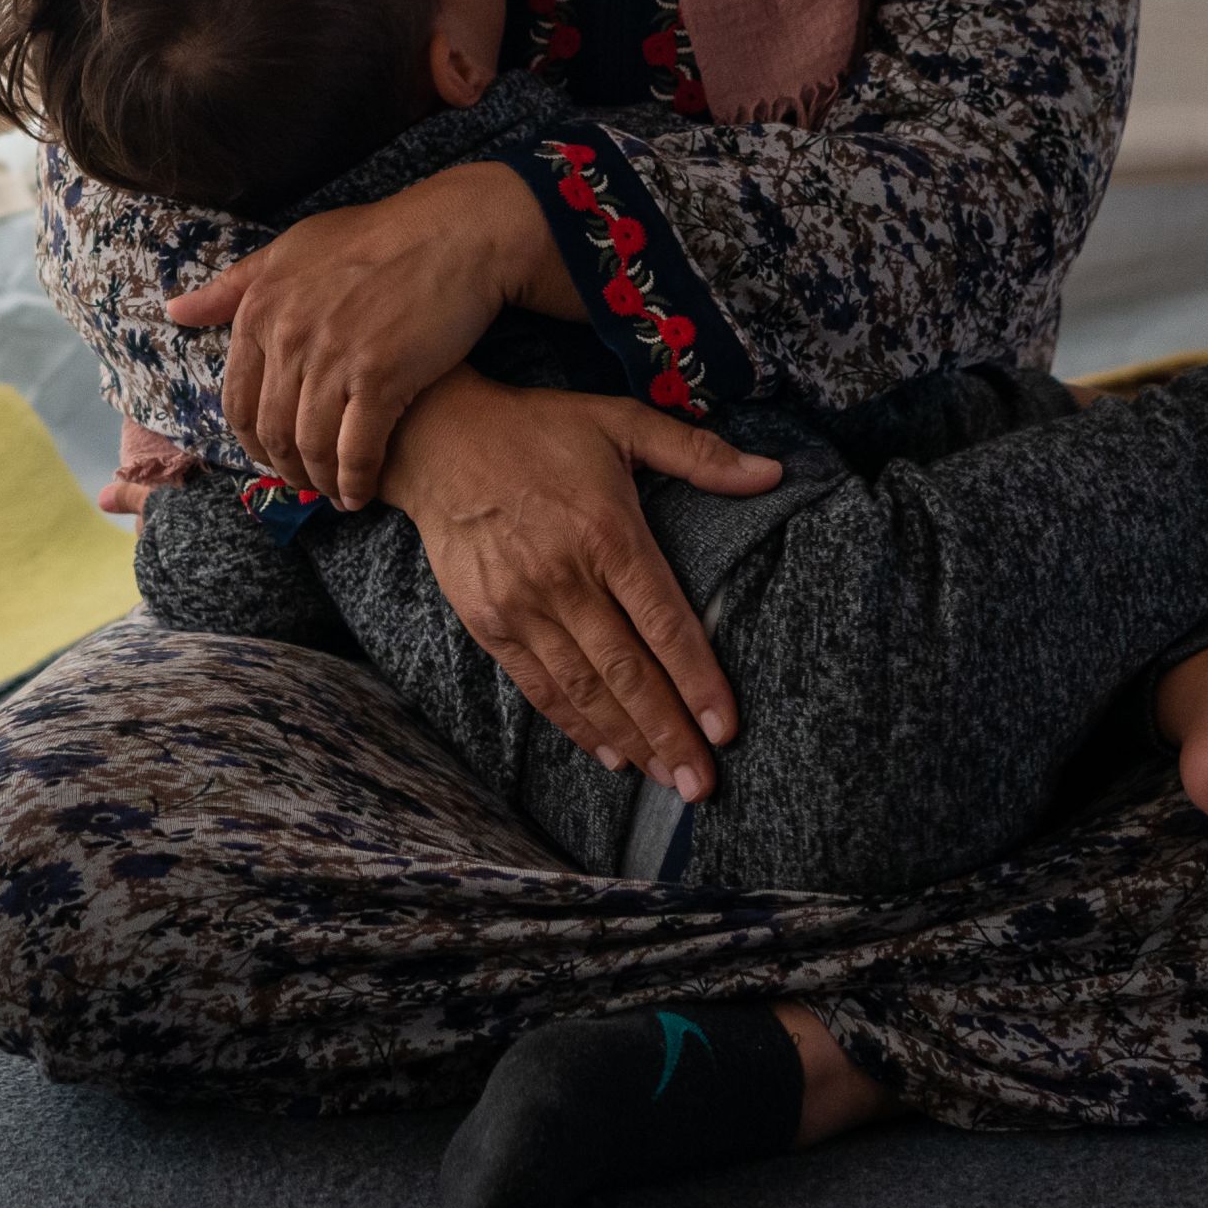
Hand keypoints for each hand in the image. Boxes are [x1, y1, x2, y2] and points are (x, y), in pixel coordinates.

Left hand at [165, 163, 576, 505]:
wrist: (453, 233)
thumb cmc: (374, 237)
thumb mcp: (291, 249)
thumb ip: (233, 286)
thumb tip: (175, 310)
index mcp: (261, 309)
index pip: (237, 399)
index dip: (251, 441)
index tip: (270, 457)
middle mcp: (289, 336)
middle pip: (272, 431)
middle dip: (285, 468)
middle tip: (305, 484)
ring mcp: (333, 358)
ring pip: (310, 446)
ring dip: (320, 481)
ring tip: (335, 494)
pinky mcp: (382, 377)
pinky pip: (357, 449)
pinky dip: (356, 481)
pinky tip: (363, 493)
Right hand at [372, 369, 779, 798]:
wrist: (435, 438)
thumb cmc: (537, 429)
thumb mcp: (619, 422)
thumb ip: (697, 453)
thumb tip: (773, 472)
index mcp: (606, 532)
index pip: (663, 622)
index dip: (697, 681)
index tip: (727, 729)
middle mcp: (563, 577)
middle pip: (627, 672)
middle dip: (670, 734)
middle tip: (703, 785)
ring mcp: (521, 605)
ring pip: (584, 689)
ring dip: (629, 740)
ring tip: (667, 779)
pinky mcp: (487, 621)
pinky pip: (539, 686)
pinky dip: (576, 725)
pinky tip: (610, 753)